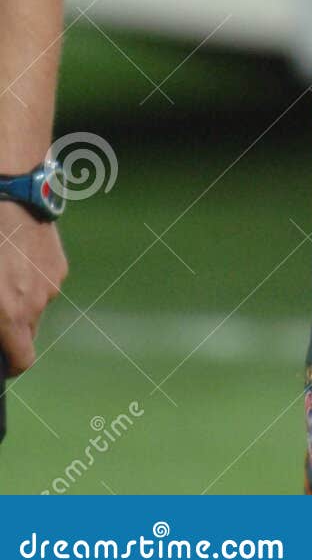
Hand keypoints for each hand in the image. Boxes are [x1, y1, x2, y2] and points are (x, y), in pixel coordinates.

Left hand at [0, 201, 66, 372]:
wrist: (9, 194)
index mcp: (10, 315)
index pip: (22, 361)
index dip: (10, 365)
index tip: (2, 359)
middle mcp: (36, 304)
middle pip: (27, 333)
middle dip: (11, 327)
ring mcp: (51, 281)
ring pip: (36, 304)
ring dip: (22, 299)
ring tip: (2, 273)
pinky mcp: (58, 261)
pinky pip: (44, 281)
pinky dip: (31, 277)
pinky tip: (15, 256)